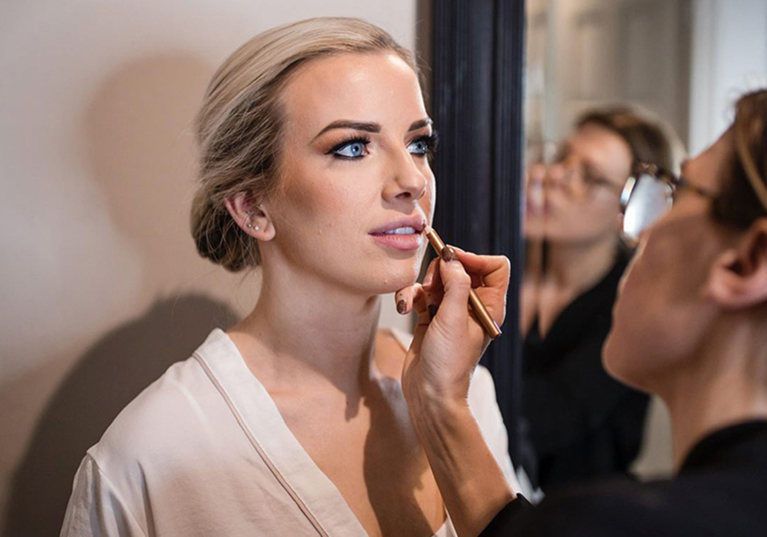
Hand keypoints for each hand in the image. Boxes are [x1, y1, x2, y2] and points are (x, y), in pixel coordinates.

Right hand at [396, 247, 510, 405]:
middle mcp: (472, 306)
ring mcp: (450, 311)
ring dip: (421, 284)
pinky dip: (411, 295)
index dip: (475, 258)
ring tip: (414, 301)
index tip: (453, 259)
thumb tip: (451, 257)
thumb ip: (455, 283)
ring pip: (437, 279)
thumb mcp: (454, 318)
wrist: (429, 394)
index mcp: (489, 306)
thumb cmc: (449, 363)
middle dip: (442, 270)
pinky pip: (421, 293)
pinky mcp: (430, 317)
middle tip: (432, 284)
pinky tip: (404, 306)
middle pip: (461, 268)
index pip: (495, 267)